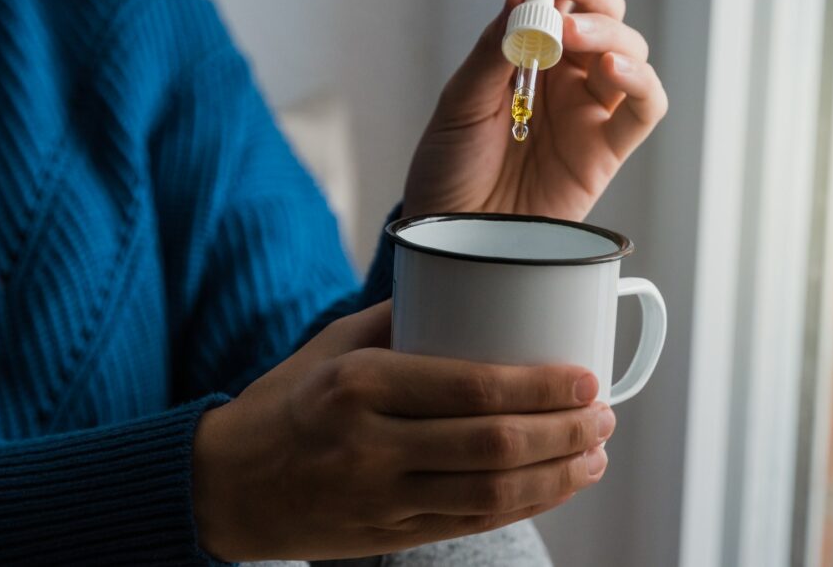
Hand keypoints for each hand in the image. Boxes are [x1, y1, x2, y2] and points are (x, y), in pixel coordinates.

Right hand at [192, 302, 614, 560]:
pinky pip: (471, 522)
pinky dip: (523, 506)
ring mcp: (381, 497)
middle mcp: (373, 444)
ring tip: (594, 455)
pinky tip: (553, 488)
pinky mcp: (389, 534)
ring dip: (557, 476)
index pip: (471, 388)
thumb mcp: (331, 344)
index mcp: (360, 385)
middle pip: (494, 444)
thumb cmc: (284, 401)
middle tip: (603, 415)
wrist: (229, 485)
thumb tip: (468, 298)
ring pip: (493, 494)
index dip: (540, 388)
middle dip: (565, 432)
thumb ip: (398, 321)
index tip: (585, 378)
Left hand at [404, 0, 667, 220]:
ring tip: (568, 34)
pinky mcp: (606, 149)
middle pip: (600, 14)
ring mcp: (587, 111)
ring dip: (606, 30)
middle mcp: (562, 77)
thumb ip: (493, 52)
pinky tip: (613, 68)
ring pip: (628, 50)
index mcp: (523, 56)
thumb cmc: (449, 168)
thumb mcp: (460, 103)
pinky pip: (644, 107)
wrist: (452, 233)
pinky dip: (640, 80)